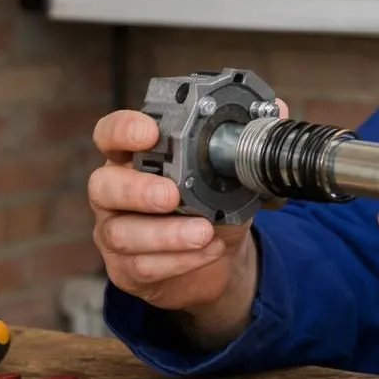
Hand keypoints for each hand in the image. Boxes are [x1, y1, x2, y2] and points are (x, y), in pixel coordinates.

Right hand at [88, 101, 286, 344]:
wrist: (220, 259)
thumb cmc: (214, 206)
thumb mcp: (233, 174)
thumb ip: (248, 143)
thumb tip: (275, 109)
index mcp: (136, 157)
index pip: (111, 134)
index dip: (123, 131)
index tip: (149, 132)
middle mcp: (116, 191)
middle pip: (103, 185)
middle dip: (137, 190)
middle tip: (172, 195)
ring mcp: (115, 231)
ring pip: (121, 233)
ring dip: (166, 234)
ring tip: (204, 232)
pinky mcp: (125, 269)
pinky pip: (142, 266)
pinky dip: (180, 260)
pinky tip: (208, 250)